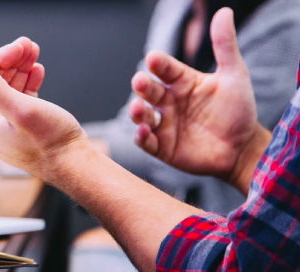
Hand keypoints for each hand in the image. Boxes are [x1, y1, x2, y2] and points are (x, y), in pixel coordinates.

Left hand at [0, 37, 86, 178]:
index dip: (0, 59)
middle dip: (11, 62)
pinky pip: (19, 99)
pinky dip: (27, 83)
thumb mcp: (21, 110)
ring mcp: (5, 128)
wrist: (74, 165)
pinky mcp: (21, 128)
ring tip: (35, 54)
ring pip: (8, 89)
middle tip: (29, 45)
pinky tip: (37, 72)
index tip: (20, 45)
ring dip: (20, 69)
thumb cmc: (50, 143)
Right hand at [130, 8, 269, 192]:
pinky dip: (141, 136)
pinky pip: (146, 141)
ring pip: (142, 115)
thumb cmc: (238, 111)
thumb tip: (223, 12)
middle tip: (140, 81)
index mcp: (182, 82)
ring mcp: (164, 124)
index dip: (158, 64)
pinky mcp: (162, 147)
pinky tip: (143, 131)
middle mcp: (168, 102)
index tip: (153, 59)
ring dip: (136, 111)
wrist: (242, 149)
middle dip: (142, 86)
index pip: (165, 69)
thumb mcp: (234, 75)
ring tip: (138, 108)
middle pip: (148, 90)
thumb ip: (225, 45)